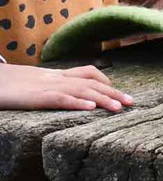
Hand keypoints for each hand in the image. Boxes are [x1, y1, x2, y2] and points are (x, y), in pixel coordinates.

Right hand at [0, 63, 133, 111]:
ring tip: (119, 108)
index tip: (118, 91)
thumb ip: (49, 87)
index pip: (86, 72)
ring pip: (81, 90)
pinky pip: (60, 99)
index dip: (104, 81)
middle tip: (131, 102)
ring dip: (103, 99)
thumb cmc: (8, 85)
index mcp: (55, 75)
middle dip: (113, 92)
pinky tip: (90, 108)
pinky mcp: (36, 97)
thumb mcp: (31, 84)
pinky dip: (77, 102)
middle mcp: (55, 78)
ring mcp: (46, 86)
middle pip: (91, 82)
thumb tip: (65, 95)